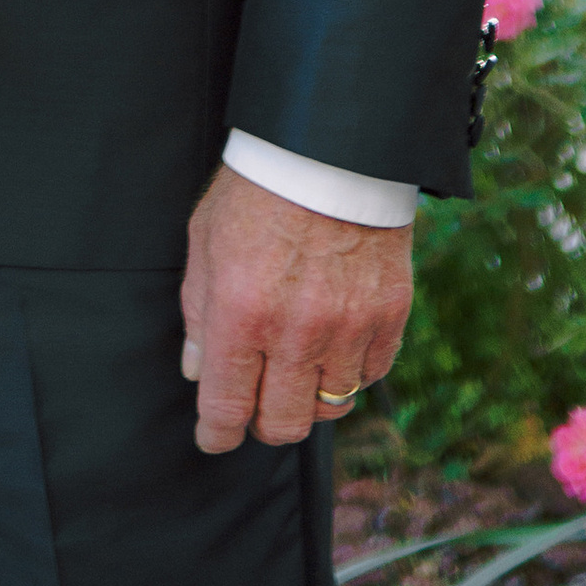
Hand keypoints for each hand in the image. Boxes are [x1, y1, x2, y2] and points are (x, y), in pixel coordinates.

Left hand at [177, 167, 413, 453]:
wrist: (328, 147)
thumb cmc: (258, 188)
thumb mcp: (206, 240)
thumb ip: (198, 311)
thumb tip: (196, 370)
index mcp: (240, 314)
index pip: (226, 409)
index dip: (216, 435)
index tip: (213, 438)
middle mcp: (295, 332)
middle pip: (283, 424)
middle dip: (263, 422)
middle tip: (256, 403)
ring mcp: (348, 327)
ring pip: (331, 407)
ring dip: (310, 396)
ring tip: (298, 367)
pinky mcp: (389, 315)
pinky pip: (371, 376)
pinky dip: (351, 371)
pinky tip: (335, 345)